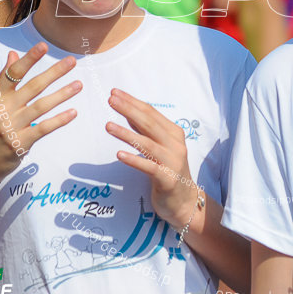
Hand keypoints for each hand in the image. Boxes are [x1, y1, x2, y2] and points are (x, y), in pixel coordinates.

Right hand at [0, 42, 81, 184]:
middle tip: (72, 61)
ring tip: (79, 85)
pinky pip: (43, 128)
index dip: (29, 59)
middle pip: (32, 86)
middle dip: (54, 72)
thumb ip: (4, 80)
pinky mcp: (19, 143)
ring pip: (41, 106)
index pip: (13, 73)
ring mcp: (10, 127)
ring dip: (62, 94)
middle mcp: (1, 110)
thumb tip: (13, 54)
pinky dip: (59, 120)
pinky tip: (73, 112)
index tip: (44, 46)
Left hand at [105, 89, 198, 230]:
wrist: (185, 200)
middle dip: (128, 110)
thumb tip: (128, 111)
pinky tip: (119, 155)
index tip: (115, 93)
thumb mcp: (160, 146)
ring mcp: (172, 161)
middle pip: (149, 124)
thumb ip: (146, 131)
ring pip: (147, 144)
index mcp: (173, 132)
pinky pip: (149, 167)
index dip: (133, 102)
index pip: (151, 112)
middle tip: (111, 100)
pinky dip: (134, 160)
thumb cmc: (169, 170)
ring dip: (126, 134)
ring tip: (108, 126)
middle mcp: (175, 144)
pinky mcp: (167, 179)